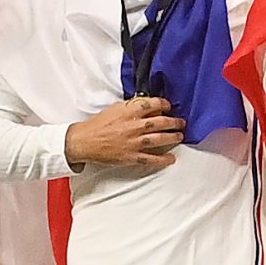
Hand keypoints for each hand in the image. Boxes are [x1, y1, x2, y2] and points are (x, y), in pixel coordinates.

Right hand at [64, 97, 184, 171]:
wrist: (84, 141)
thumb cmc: (97, 125)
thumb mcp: (114, 109)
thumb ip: (131, 107)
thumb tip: (146, 106)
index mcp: (128, 112)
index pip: (152, 104)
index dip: (164, 104)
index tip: (168, 106)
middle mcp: (134, 126)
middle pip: (160, 122)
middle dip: (174, 122)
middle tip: (181, 123)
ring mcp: (134, 142)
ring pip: (159, 139)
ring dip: (172, 137)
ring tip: (179, 136)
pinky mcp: (132, 156)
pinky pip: (151, 159)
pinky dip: (163, 159)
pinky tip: (171, 158)